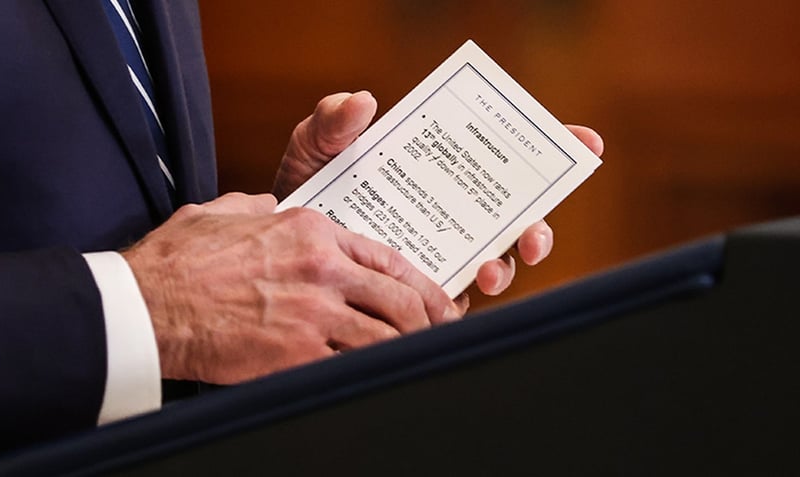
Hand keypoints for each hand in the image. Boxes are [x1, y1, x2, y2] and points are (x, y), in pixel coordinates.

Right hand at [122, 193, 460, 383]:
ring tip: (417, 359)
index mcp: (309, 230)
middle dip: (427, 319)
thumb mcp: (226, 213)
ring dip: (407, 348)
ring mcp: (312, 310)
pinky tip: (379, 375)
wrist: (145, 303)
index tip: (434, 299)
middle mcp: (320, 267)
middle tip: (440, 333)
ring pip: (385, 334)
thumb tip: (270, 205)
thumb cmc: (179, 260)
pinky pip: (353, 365)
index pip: (385, 256)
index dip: (419, 283)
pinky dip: (372, 370)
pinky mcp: (296, 352)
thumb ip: (260, 207)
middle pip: (397, 297)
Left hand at [272, 92, 603, 298]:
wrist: (277, 248)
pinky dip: (462, 301)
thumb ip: (333, 123)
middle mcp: (451, 213)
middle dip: (539, 225)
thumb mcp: (316, 147)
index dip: (550, 150)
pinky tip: (453, 300)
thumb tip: (362, 101)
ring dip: (504, 268)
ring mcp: (440, 254)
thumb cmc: (304, 188)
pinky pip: (453, 301)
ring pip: (493, 264)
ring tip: (490, 268)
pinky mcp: (420, 292)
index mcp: (439, 169)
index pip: (502, 158)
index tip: (583, 142)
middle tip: (534, 231)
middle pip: (515, 217)